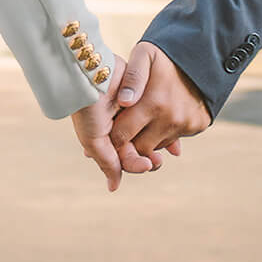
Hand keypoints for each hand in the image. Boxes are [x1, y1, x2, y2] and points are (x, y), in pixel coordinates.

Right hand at [71, 57, 161, 191]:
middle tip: (158, 160)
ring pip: (149, 134)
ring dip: (160, 144)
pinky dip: (164, 125)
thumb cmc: (88, 109)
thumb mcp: (94, 141)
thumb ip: (108, 163)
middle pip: (139, 149)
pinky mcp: (141, 96)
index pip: (125, 159)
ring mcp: (131, 112)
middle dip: (149, 157)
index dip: (136, 164)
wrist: (91, 73)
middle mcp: (119, 128)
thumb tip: (114, 188)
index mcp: (106, 139)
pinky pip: (155, 114)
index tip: (147, 164)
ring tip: (170, 149)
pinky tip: (173, 135)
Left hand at [111, 42, 210, 163]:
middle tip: (125, 126)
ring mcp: (186, 124)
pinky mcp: (198, 126)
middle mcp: (171, 118)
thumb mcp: (144, 54)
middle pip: (140, 148)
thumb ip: (131, 77)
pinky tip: (160, 116)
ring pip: (157, 146)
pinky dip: (164, 134)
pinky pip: (173, 140)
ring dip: (147, 138)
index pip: (123, 136)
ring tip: (143, 118)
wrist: (202, 51)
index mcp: (154, 102)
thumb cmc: (165, 54)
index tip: (110, 127)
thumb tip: (124, 101)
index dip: (113, 136)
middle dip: (129, 142)